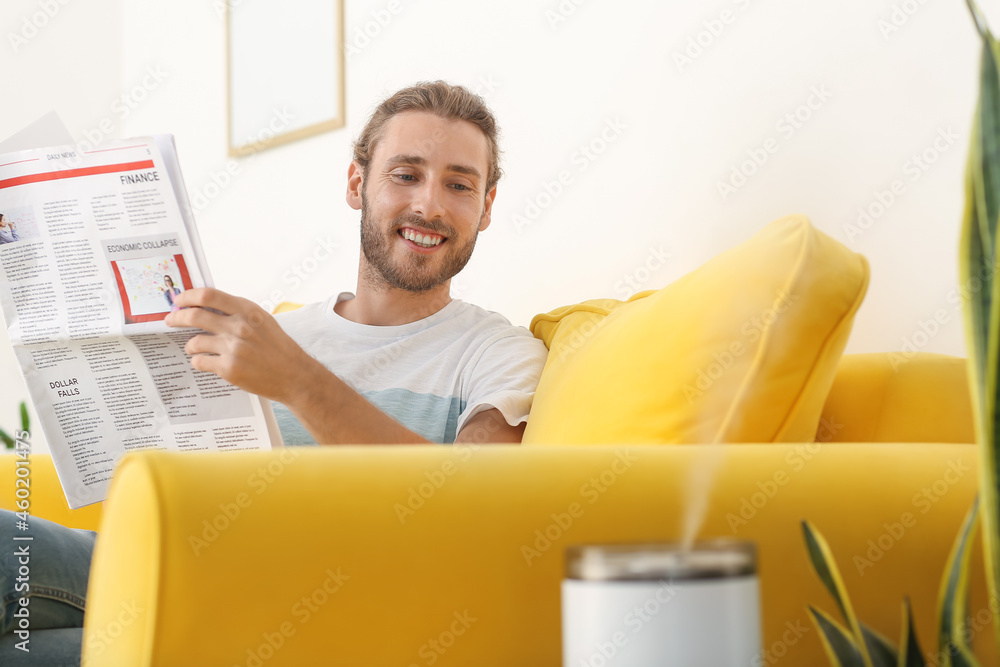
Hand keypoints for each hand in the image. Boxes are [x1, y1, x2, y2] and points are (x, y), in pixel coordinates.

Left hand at [164, 287, 319, 403]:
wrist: (294, 375)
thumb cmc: (278, 348)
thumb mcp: (262, 320)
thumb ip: (238, 311)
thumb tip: (208, 305)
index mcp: (247, 311)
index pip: (208, 295)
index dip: (188, 296)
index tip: (179, 300)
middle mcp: (239, 327)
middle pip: (194, 315)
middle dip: (177, 317)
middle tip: (171, 320)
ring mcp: (233, 349)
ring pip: (194, 342)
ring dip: (190, 345)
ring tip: (194, 348)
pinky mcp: (229, 369)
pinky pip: (200, 362)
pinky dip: (198, 362)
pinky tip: (204, 362)